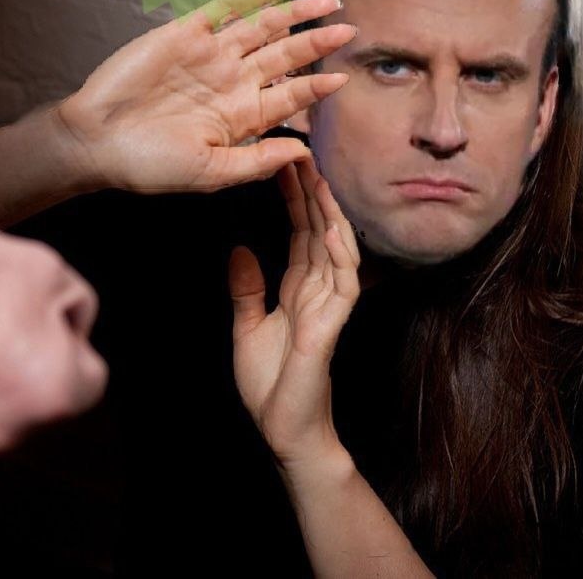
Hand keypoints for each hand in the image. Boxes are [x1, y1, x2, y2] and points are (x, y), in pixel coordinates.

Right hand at [54, 0, 354, 193]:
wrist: (98, 140)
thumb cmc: (150, 164)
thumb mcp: (212, 173)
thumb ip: (258, 161)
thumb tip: (305, 151)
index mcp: (241, 117)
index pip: (290, 96)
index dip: (318, 86)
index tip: (345, 77)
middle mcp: (231, 82)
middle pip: (285, 57)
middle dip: (317, 44)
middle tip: (351, 30)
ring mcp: (210, 55)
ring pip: (262, 29)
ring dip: (295, 15)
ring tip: (328, 3)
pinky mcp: (186, 34)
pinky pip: (224, 8)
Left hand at [230, 158, 360, 464]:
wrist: (283, 430)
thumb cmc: (270, 385)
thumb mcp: (247, 327)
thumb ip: (247, 289)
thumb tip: (239, 249)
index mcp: (298, 290)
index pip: (299, 234)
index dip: (294, 200)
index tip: (284, 165)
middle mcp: (318, 292)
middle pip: (318, 232)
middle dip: (311, 193)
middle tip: (301, 153)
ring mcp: (329, 307)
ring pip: (335, 249)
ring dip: (328, 214)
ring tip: (318, 178)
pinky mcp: (332, 326)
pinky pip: (342, 284)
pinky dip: (338, 255)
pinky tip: (332, 229)